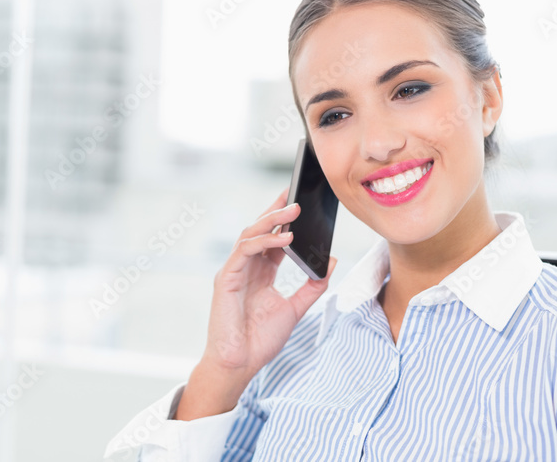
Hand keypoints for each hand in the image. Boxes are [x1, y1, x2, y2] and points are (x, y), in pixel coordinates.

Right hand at [174, 186, 335, 419]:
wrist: (240, 364)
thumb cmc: (260, 340)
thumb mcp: (295, 309)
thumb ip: (312, 286)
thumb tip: (330, 261)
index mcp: (260, 272)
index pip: (273, 237)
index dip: (285, 219)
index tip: (301, 201)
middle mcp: (246, 267)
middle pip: (260, 229)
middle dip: (277, 209)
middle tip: (296, 192)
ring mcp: (234, 270)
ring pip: (250, 234)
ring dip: (272, 219)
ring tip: (295, 209)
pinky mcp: (226, 278)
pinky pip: (244, 250)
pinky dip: (264, 241)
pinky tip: (285, 238)